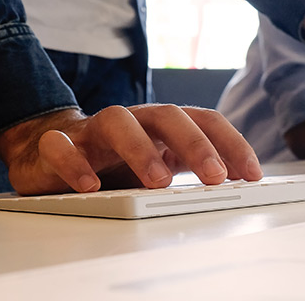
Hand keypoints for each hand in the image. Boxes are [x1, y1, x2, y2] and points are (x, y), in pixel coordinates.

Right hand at [0, 105, 261, 194]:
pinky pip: (61, 146)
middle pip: (169, 115)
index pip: (206, 121)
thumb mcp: (161, 163)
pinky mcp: (58, 144)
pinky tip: (89, 185)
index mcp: (164, 125)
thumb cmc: (116, 159)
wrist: (52, 148)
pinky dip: (74, 163)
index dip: (232, 143)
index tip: (252, 175)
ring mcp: (95, 129)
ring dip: (140, 149)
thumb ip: (192, 169)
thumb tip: (238, 187)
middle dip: (196, 144)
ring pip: (118, 122)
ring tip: (158, 182)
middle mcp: (135, 120)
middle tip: (215, 176)